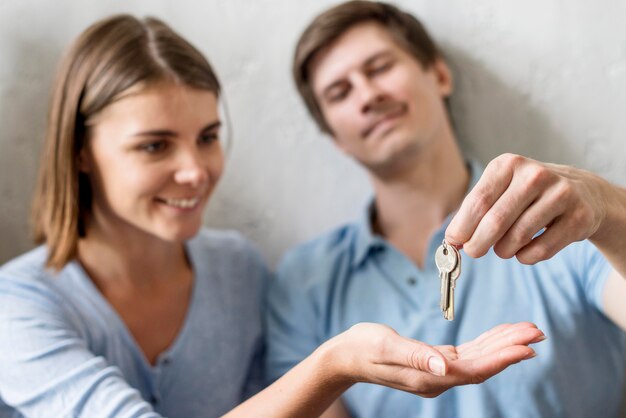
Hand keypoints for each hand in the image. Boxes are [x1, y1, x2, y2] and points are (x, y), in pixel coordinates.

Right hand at [327, 321, 543, 397]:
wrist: (347, 357)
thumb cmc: (363, 347)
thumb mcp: (386, 345)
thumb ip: (415, 355)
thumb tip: (444, 366)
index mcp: (429, 377)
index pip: (474, 369)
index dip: (502, 358)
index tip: (528, 347)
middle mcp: (438, 378)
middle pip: (483, 364)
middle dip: (510, 348)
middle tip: (537, 331)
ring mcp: (437, 372)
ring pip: (478, 359)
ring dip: (502, 345)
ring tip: (527, 331)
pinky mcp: (434, 362)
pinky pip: (467, 354)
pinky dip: (485, 343)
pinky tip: (498, 336)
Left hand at [446, 153, 613, 263]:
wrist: (582, 191)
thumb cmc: (528, 194)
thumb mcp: (500, 190)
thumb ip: (474, 212)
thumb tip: (452, 240)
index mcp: (509, 164)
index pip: (478, 201)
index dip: (462, 227)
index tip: (453, 242)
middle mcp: (535, 175)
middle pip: (495, 221)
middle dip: (478, 243)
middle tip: (474, 252)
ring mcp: (561, 195)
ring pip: (517, 238)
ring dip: (503, 251)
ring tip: (503, 248)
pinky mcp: (579, 217)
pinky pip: (541, 250)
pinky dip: (525, 257)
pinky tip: (523, 251)